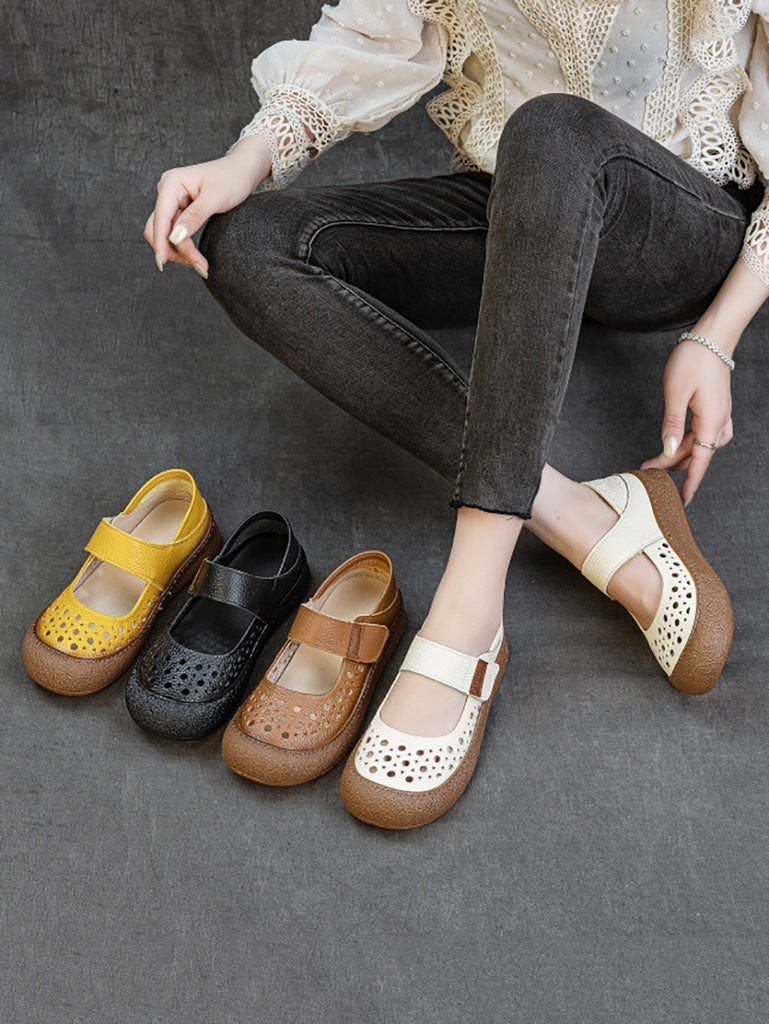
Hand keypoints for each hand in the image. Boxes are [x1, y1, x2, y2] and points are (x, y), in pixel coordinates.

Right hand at [143, 134, 271, 277]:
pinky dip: (183, 246)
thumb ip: (194, 217)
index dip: (161, 242)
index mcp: (172, 183)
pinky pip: (175, 232)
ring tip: (201, 265)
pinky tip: (196, 257)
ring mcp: (172, 201)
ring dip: (179, 251)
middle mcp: (167, 191)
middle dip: (174, 249)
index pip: (161, 218)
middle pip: (159, 228)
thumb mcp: (215, 198)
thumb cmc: (232, 179)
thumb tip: (174, 237)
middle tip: (199, 266)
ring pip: (166, 233)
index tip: (163, 263)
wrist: (242, 171)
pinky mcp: (179, 210)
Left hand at [641, 338, 733, 504]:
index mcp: (710, 420)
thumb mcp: (675, 393)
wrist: (712, 337)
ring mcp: (720, 414)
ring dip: (682, 454)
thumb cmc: (693, 360)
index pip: (700, 459)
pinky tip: (681, 442)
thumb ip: (671, 424)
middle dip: (672, 464)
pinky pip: (706, 433)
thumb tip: (668, 450)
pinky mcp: (717, 407)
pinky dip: (692, 442)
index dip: (691, 480)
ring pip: (701, 444)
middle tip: (646, 469)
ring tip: (659, 459)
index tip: (683, 499)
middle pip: (696, 452)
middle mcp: (719, 420)